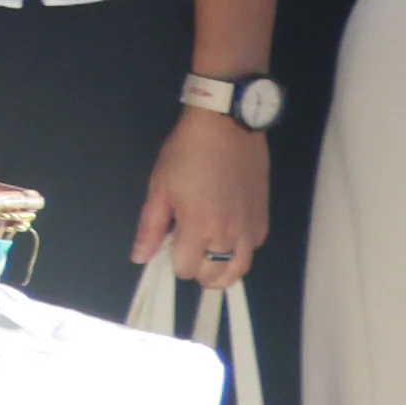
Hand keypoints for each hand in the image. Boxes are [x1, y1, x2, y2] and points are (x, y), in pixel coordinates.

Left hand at [138, 105, 270, 287]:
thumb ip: (151, 228)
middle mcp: (229, 234)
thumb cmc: (186, 155)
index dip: (174, 264)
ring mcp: (250, 227)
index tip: (169, 248)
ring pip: (241, 268)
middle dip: (199, 272)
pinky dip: (241, 252)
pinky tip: (229, 239)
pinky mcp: (264, 216)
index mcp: (199, 227)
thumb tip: (141, 258)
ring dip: (223, 270)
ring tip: (209, 258)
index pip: (187, 269)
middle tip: (188, 254)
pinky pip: (254, 248)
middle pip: (216, 276)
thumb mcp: (159, 189)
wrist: (227, 128)